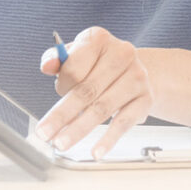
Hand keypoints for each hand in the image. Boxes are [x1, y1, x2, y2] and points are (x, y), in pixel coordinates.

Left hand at [34, 26, 152, 159]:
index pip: (74, 67)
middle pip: (86, 90)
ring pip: (102, 108)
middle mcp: (122, 54)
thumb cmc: (99, 64)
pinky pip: (123, 122)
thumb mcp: (77, 55)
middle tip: (45, 133)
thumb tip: (47, 65)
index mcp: (99, 39)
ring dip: (79, 129)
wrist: (136, 70)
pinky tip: (96, 151)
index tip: (57, 94)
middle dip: (62, 114)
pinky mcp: (145, 99)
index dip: (61, 85)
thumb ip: (57, 59)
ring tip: (62, 143)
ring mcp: (136, 77)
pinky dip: (108, 139)